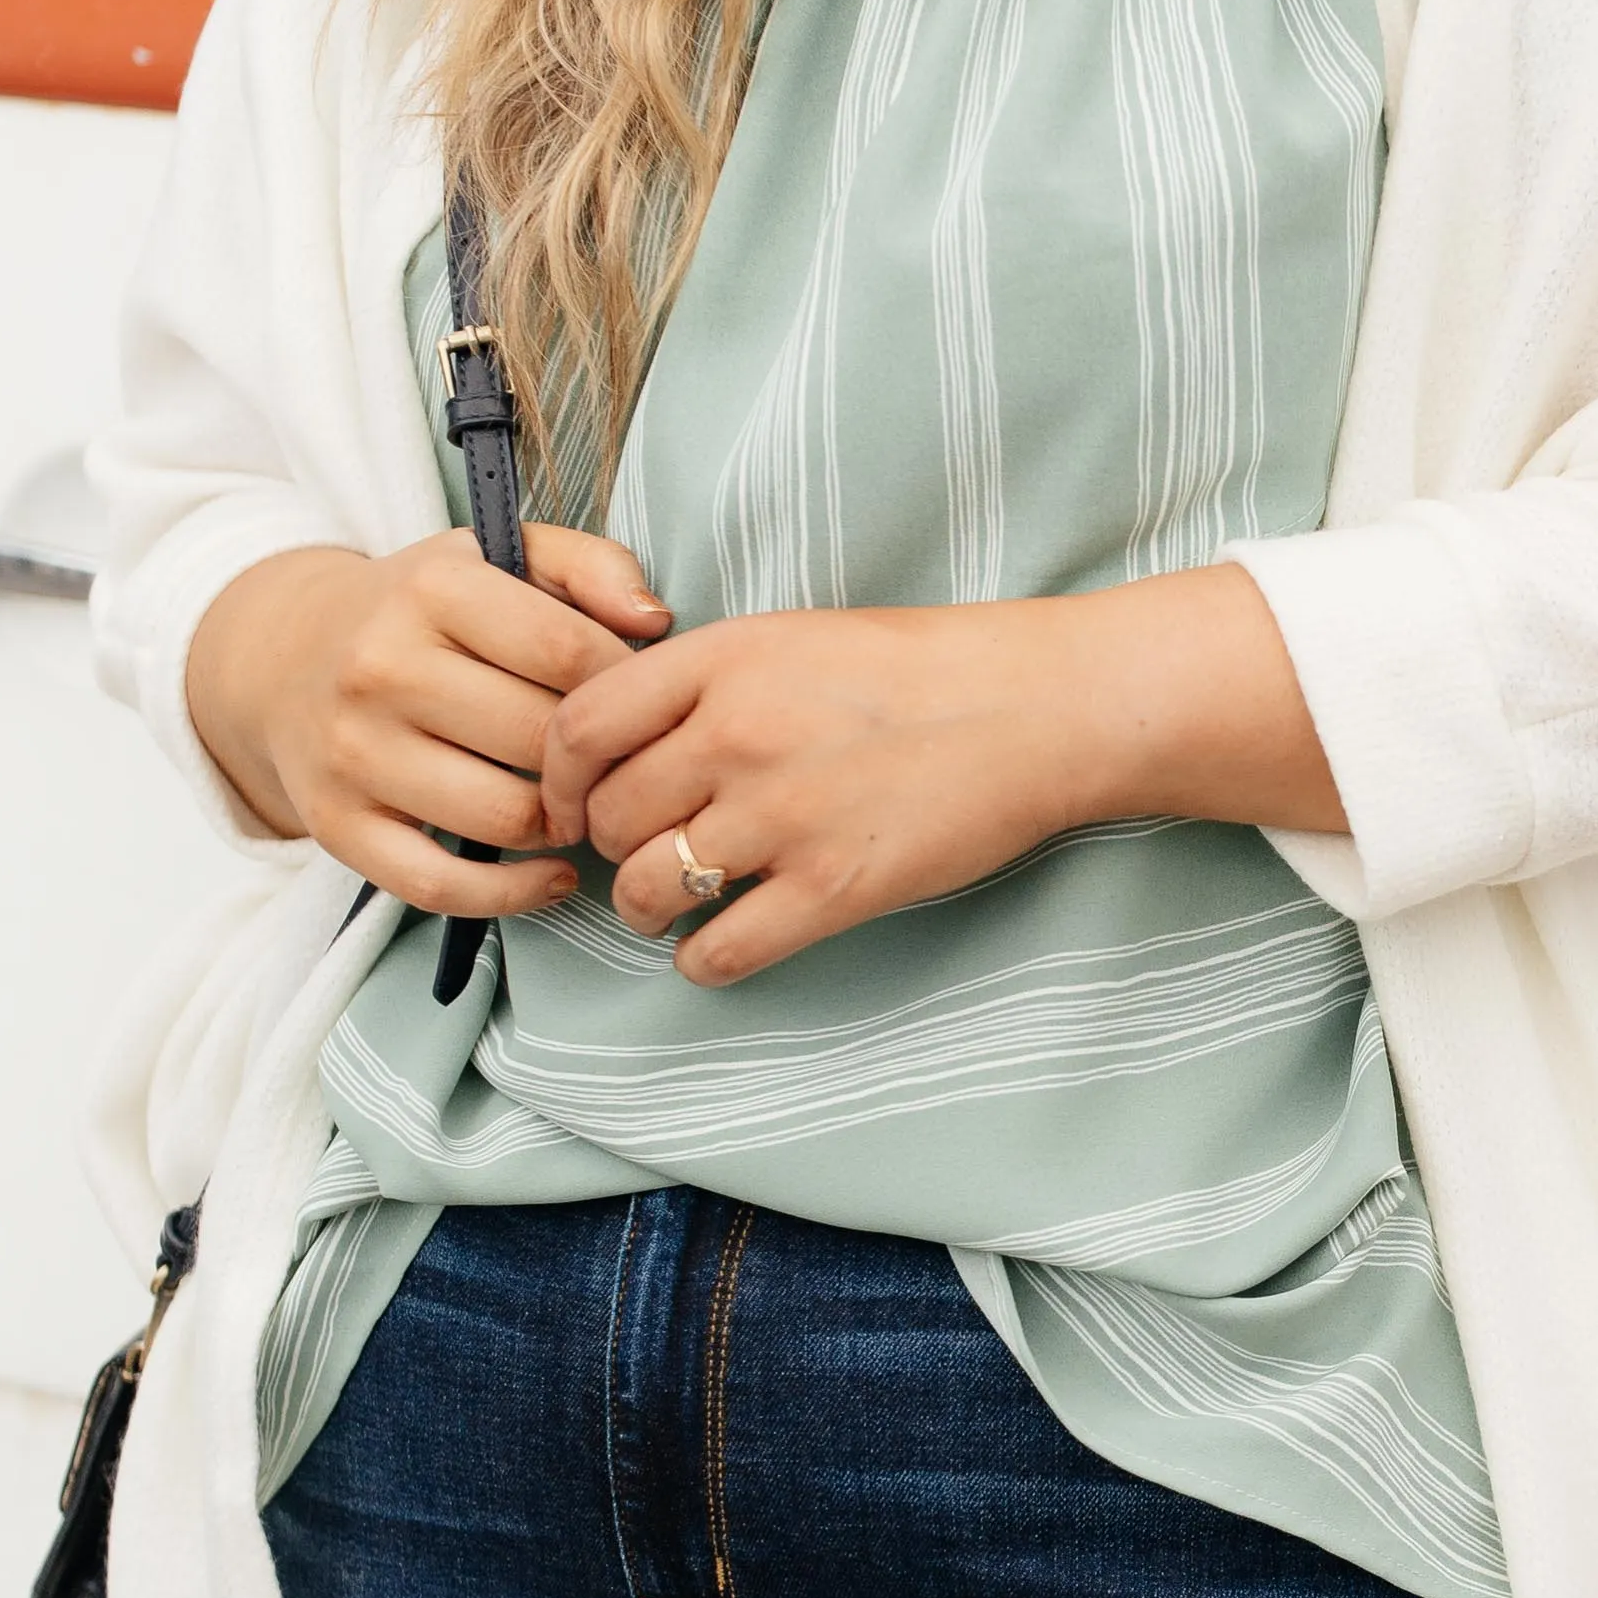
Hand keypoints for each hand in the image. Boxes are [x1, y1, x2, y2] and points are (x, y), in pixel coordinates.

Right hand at [186, 521, 670, 909]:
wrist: (283, 654)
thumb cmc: (423, 611)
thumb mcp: (497, 555)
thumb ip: (588, 565)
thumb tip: (654, 620)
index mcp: (431, 589)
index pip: (566, 650)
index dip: (626, 687)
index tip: (640, 703)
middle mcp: (381, 667)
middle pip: (540, 739)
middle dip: (599, 763)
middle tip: (619, 767)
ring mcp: (353, 751)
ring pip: (503, 817)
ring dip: (562, 826)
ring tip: (579, 808)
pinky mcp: (336, 824)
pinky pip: (440, 885)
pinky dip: (513, 894)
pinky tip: (553, 876)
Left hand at [536, 566, 1340, 988]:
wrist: (1038, 707)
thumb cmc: (924, 670)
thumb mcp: (794, 638)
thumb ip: (705, 681)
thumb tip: (625, 741)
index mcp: (722, 661)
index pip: (577, 727)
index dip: (559, 777)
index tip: (575, 800)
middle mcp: (736, 735)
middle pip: (605, 816)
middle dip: (610, 846)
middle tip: (642, 852)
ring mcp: (782, 816)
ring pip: (646, 888)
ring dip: (646, 907)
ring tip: (675, 903)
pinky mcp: (832, 889)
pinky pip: (718, 951)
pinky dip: (704, 959)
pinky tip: (725, 942)